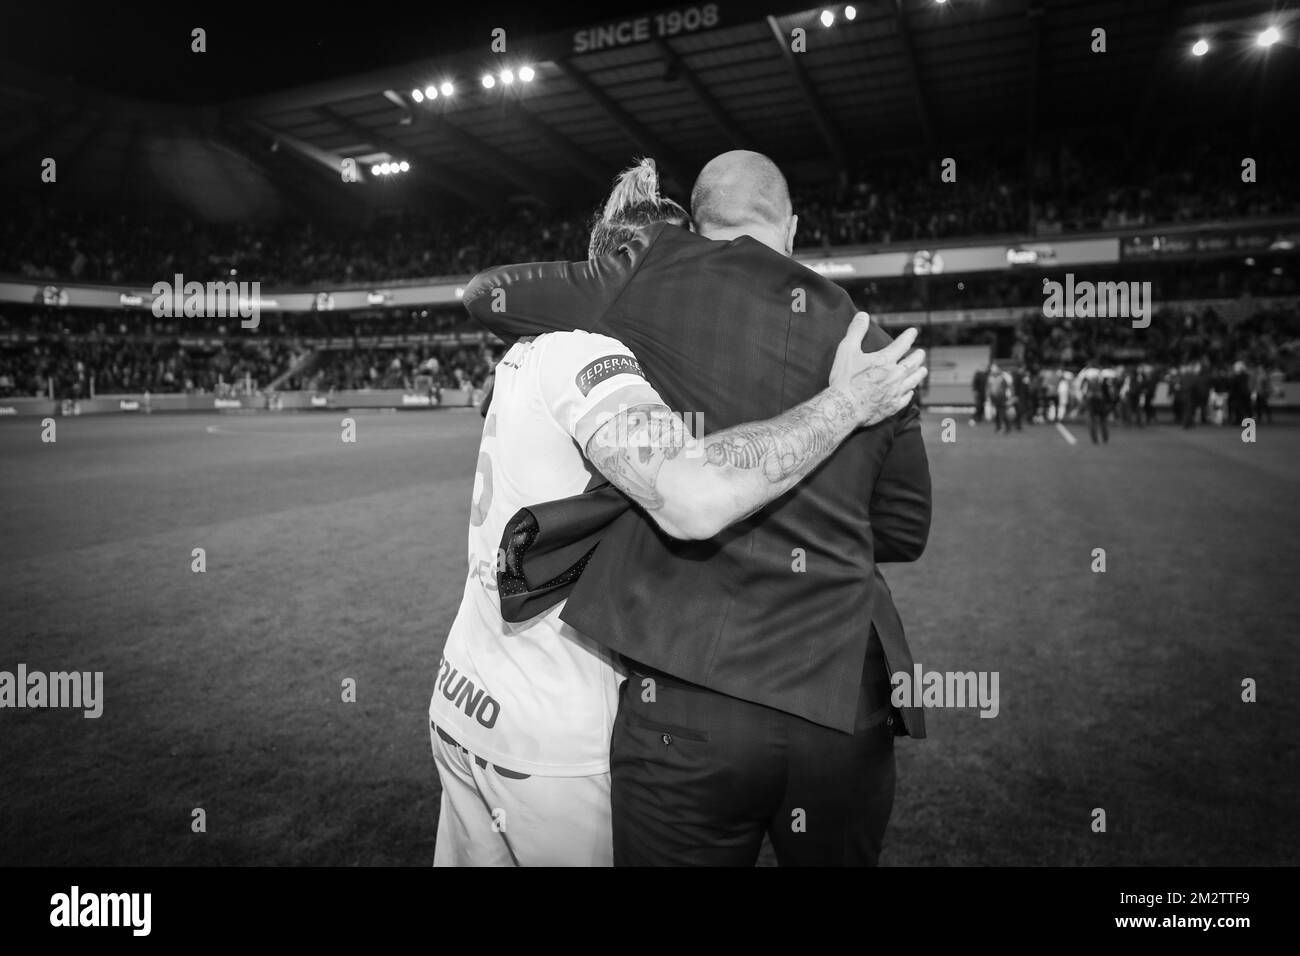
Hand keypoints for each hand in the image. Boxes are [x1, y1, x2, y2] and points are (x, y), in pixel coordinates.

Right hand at [829, 312, 926, 426]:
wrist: (844, 408)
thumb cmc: (844, 380)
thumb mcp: (846, 350)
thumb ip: (856, 331)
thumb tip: (862, 315)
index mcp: (885, 360)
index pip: (902, 344)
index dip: (909, 336)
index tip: (914, 331)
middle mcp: (895, 375)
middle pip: (913, 363)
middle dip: (918, 356)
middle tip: (921, 353)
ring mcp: (895, 392)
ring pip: (914, 381)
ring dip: (919, 374)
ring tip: (923, 370)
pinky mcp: (892, 407)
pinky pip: (907, 398)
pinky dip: (910, 392)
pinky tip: (910, 392)